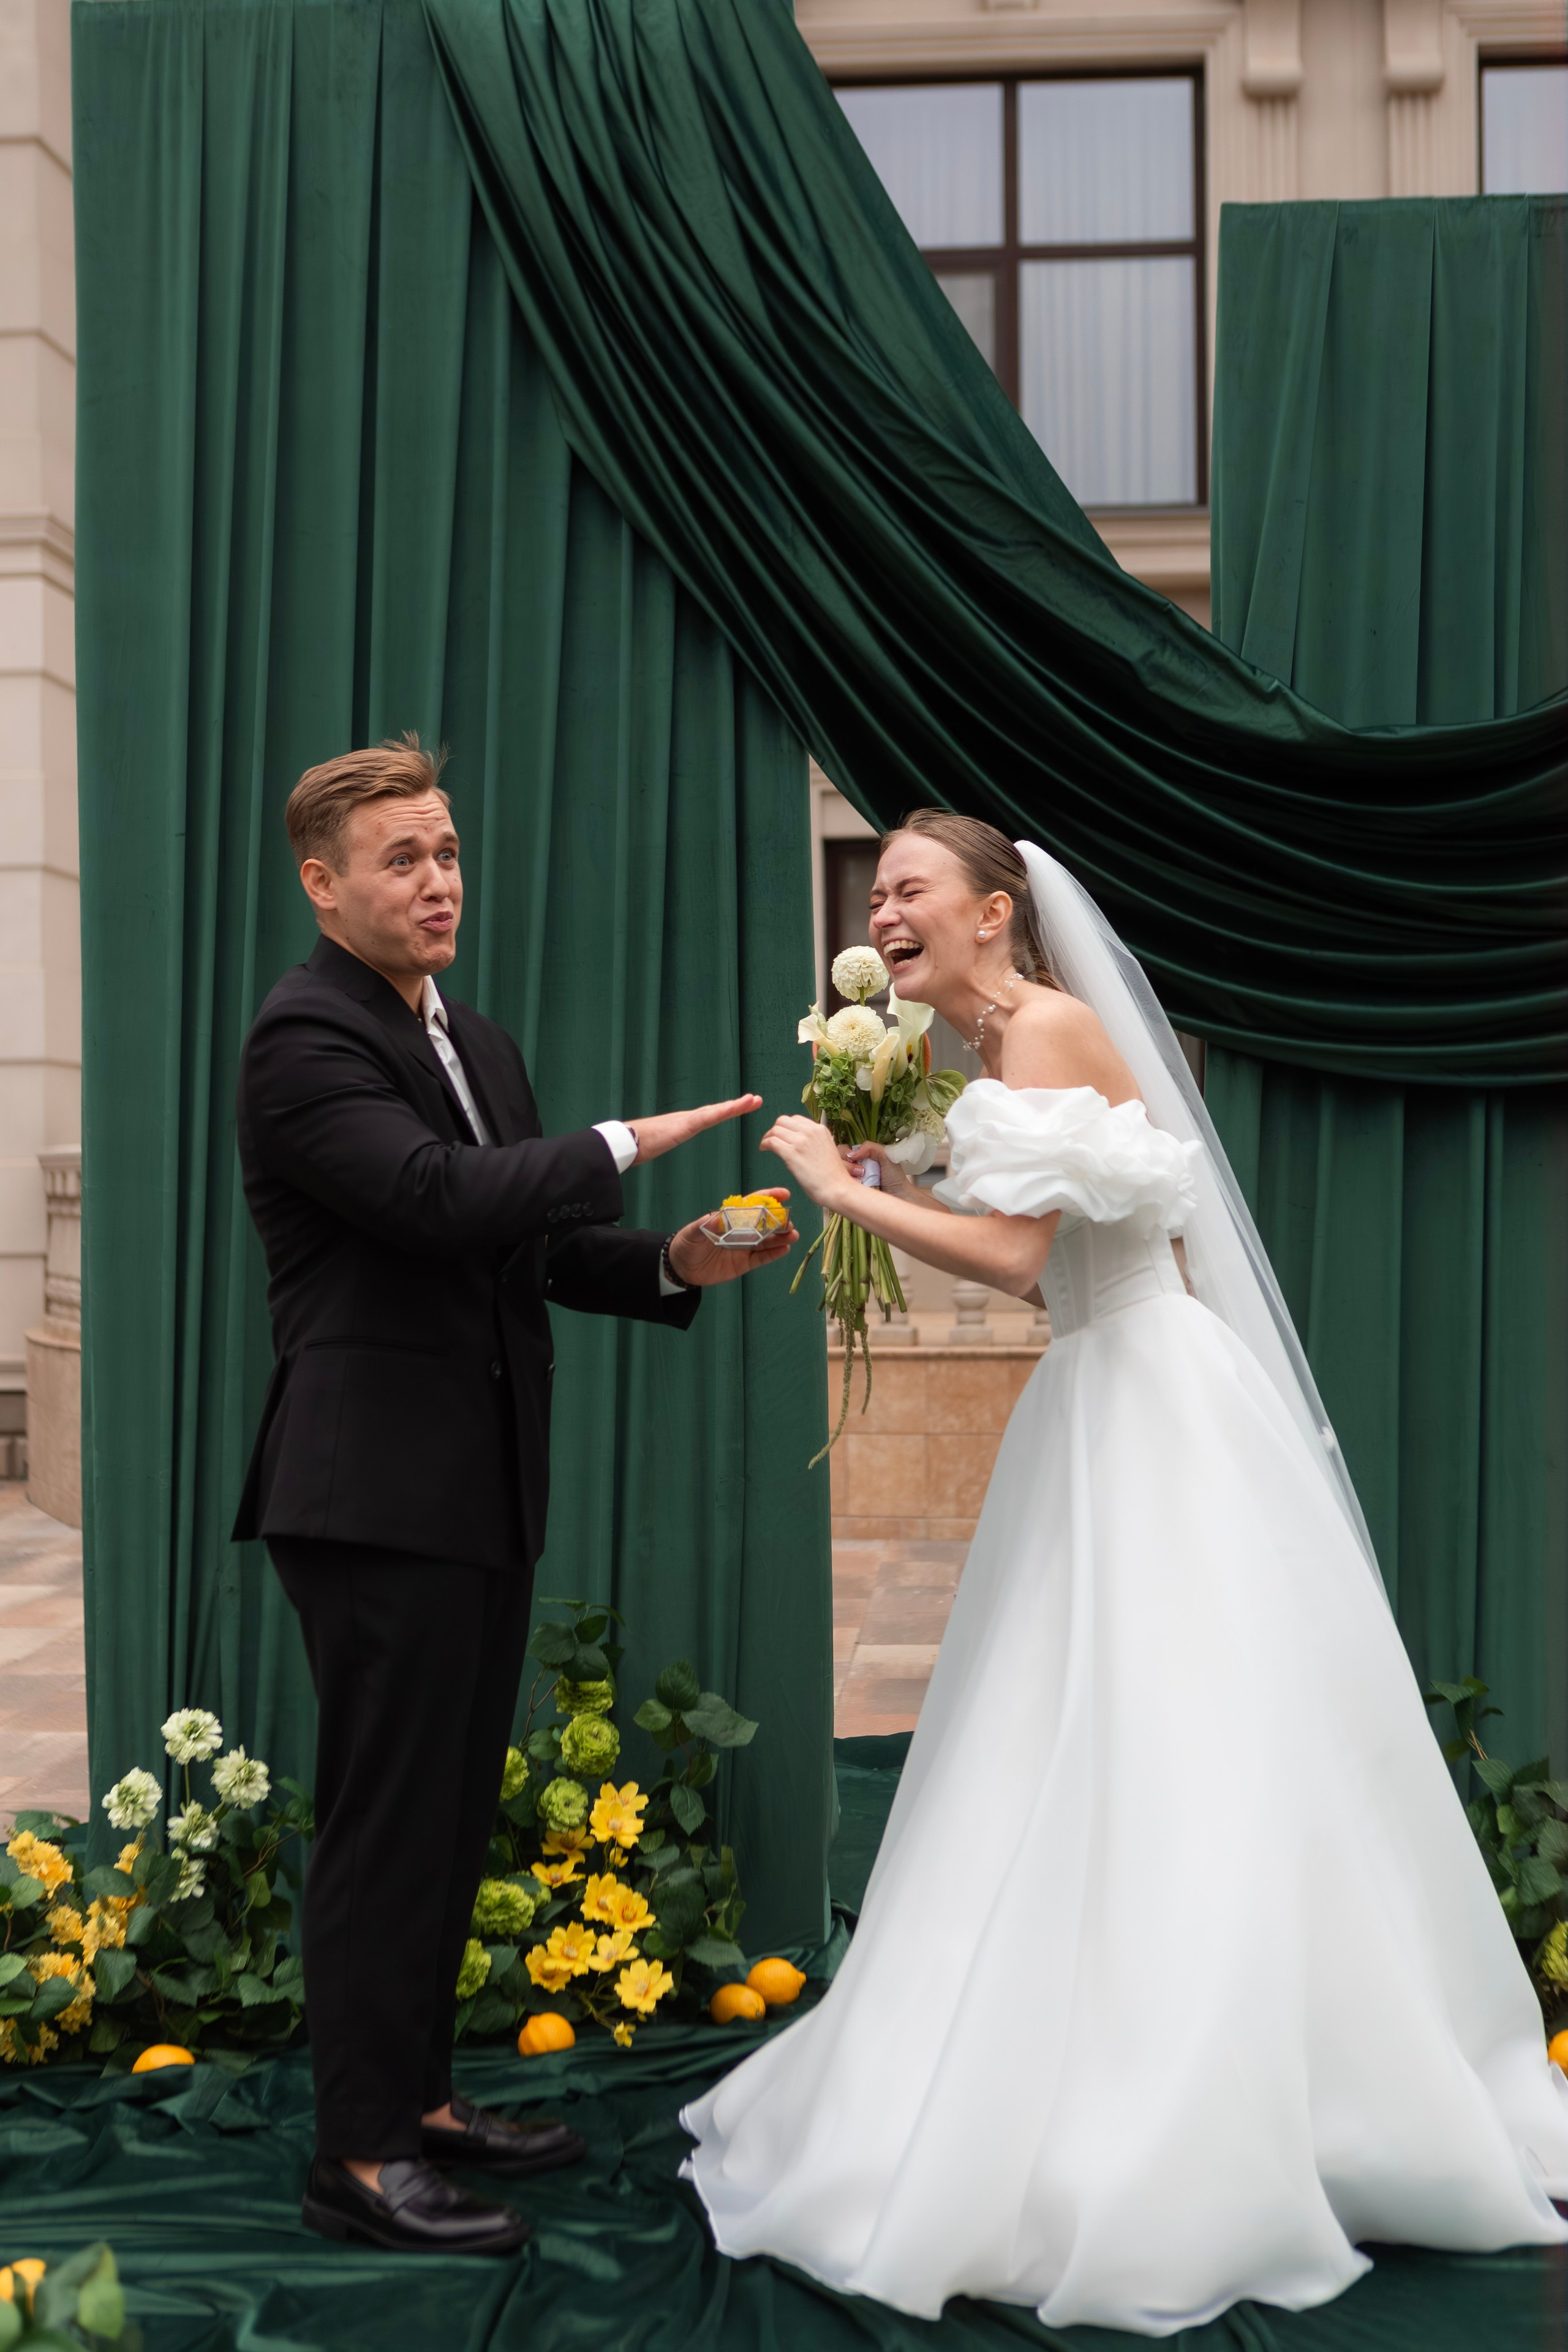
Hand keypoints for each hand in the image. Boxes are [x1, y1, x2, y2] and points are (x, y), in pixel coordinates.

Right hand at [626, 1095, 761, 1164]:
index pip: (707, 1117)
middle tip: (755, 1099)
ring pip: (715, 1111)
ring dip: (735, 1106)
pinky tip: (736, 1107)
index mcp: (680, 1125)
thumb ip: (657, 1144)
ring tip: (753, 1100)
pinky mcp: (682, 1126)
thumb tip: (652, 1147)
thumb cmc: (633, 1146)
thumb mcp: (653, 1146)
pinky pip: (707, 1118)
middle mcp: (685, 1119)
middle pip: (715, 1111)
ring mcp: (684, 1120)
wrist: (620, 1141)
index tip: (741, 1107)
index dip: (725, 1111)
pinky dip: (723, 1111)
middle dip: (736, 1106)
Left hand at [667, 1192, 798, 1285]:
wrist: (682, 1269)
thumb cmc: (686, 1244)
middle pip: (764, 1223)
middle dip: (779, 1220)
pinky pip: (762, 1258)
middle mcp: (741, 1231)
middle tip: (790, 1221)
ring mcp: (744, 1247)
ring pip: (767, 1241)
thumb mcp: (692, 1232)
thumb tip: (716, 1218)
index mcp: (731, 1219)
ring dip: (781, 1237)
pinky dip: (774, 1254)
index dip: (768, 1198)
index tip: (784, 1194)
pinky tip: (785, 1249)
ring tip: (793, 1234)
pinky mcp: (744, 1263)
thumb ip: (705, 1225)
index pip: (752, 1204)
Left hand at [759, 1115, 856, 1210]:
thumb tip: (801, 1142)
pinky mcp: (792, 1153)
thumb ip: (815, 1142)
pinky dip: (764, 1144)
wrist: (837, 1188)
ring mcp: (800, 1141)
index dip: (785, 1127)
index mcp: (820, 1129)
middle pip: (783, 1121)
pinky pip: (772, 1141)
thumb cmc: (833, 1176)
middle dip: (775, 1129)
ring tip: (766, 1146)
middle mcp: (810, 1131)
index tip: (782, 1135)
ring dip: (767, 1137)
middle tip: (771, 1140)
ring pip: (775, 1130)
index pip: (796, 1119)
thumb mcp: (827, 1149)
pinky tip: (764, 1149)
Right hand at [842, 1141, 923, 1204]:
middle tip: (861, 1171)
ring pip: (835, 1173)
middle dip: (846, 1164)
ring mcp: (848, 1181)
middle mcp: (851, 1168)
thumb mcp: (885, 1154)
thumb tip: (851, 1154)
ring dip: (847, 1174)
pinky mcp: (848, 1192)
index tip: (853, 1158)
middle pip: (835, 1160)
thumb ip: (869, 1147)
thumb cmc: (894, 1177)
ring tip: (861, 1180)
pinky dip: (846, 1185)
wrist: (898, 1196)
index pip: (842, 1150)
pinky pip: (838, 1186)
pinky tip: (857, 1186)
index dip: (845, 1152)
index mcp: (859, 1157)